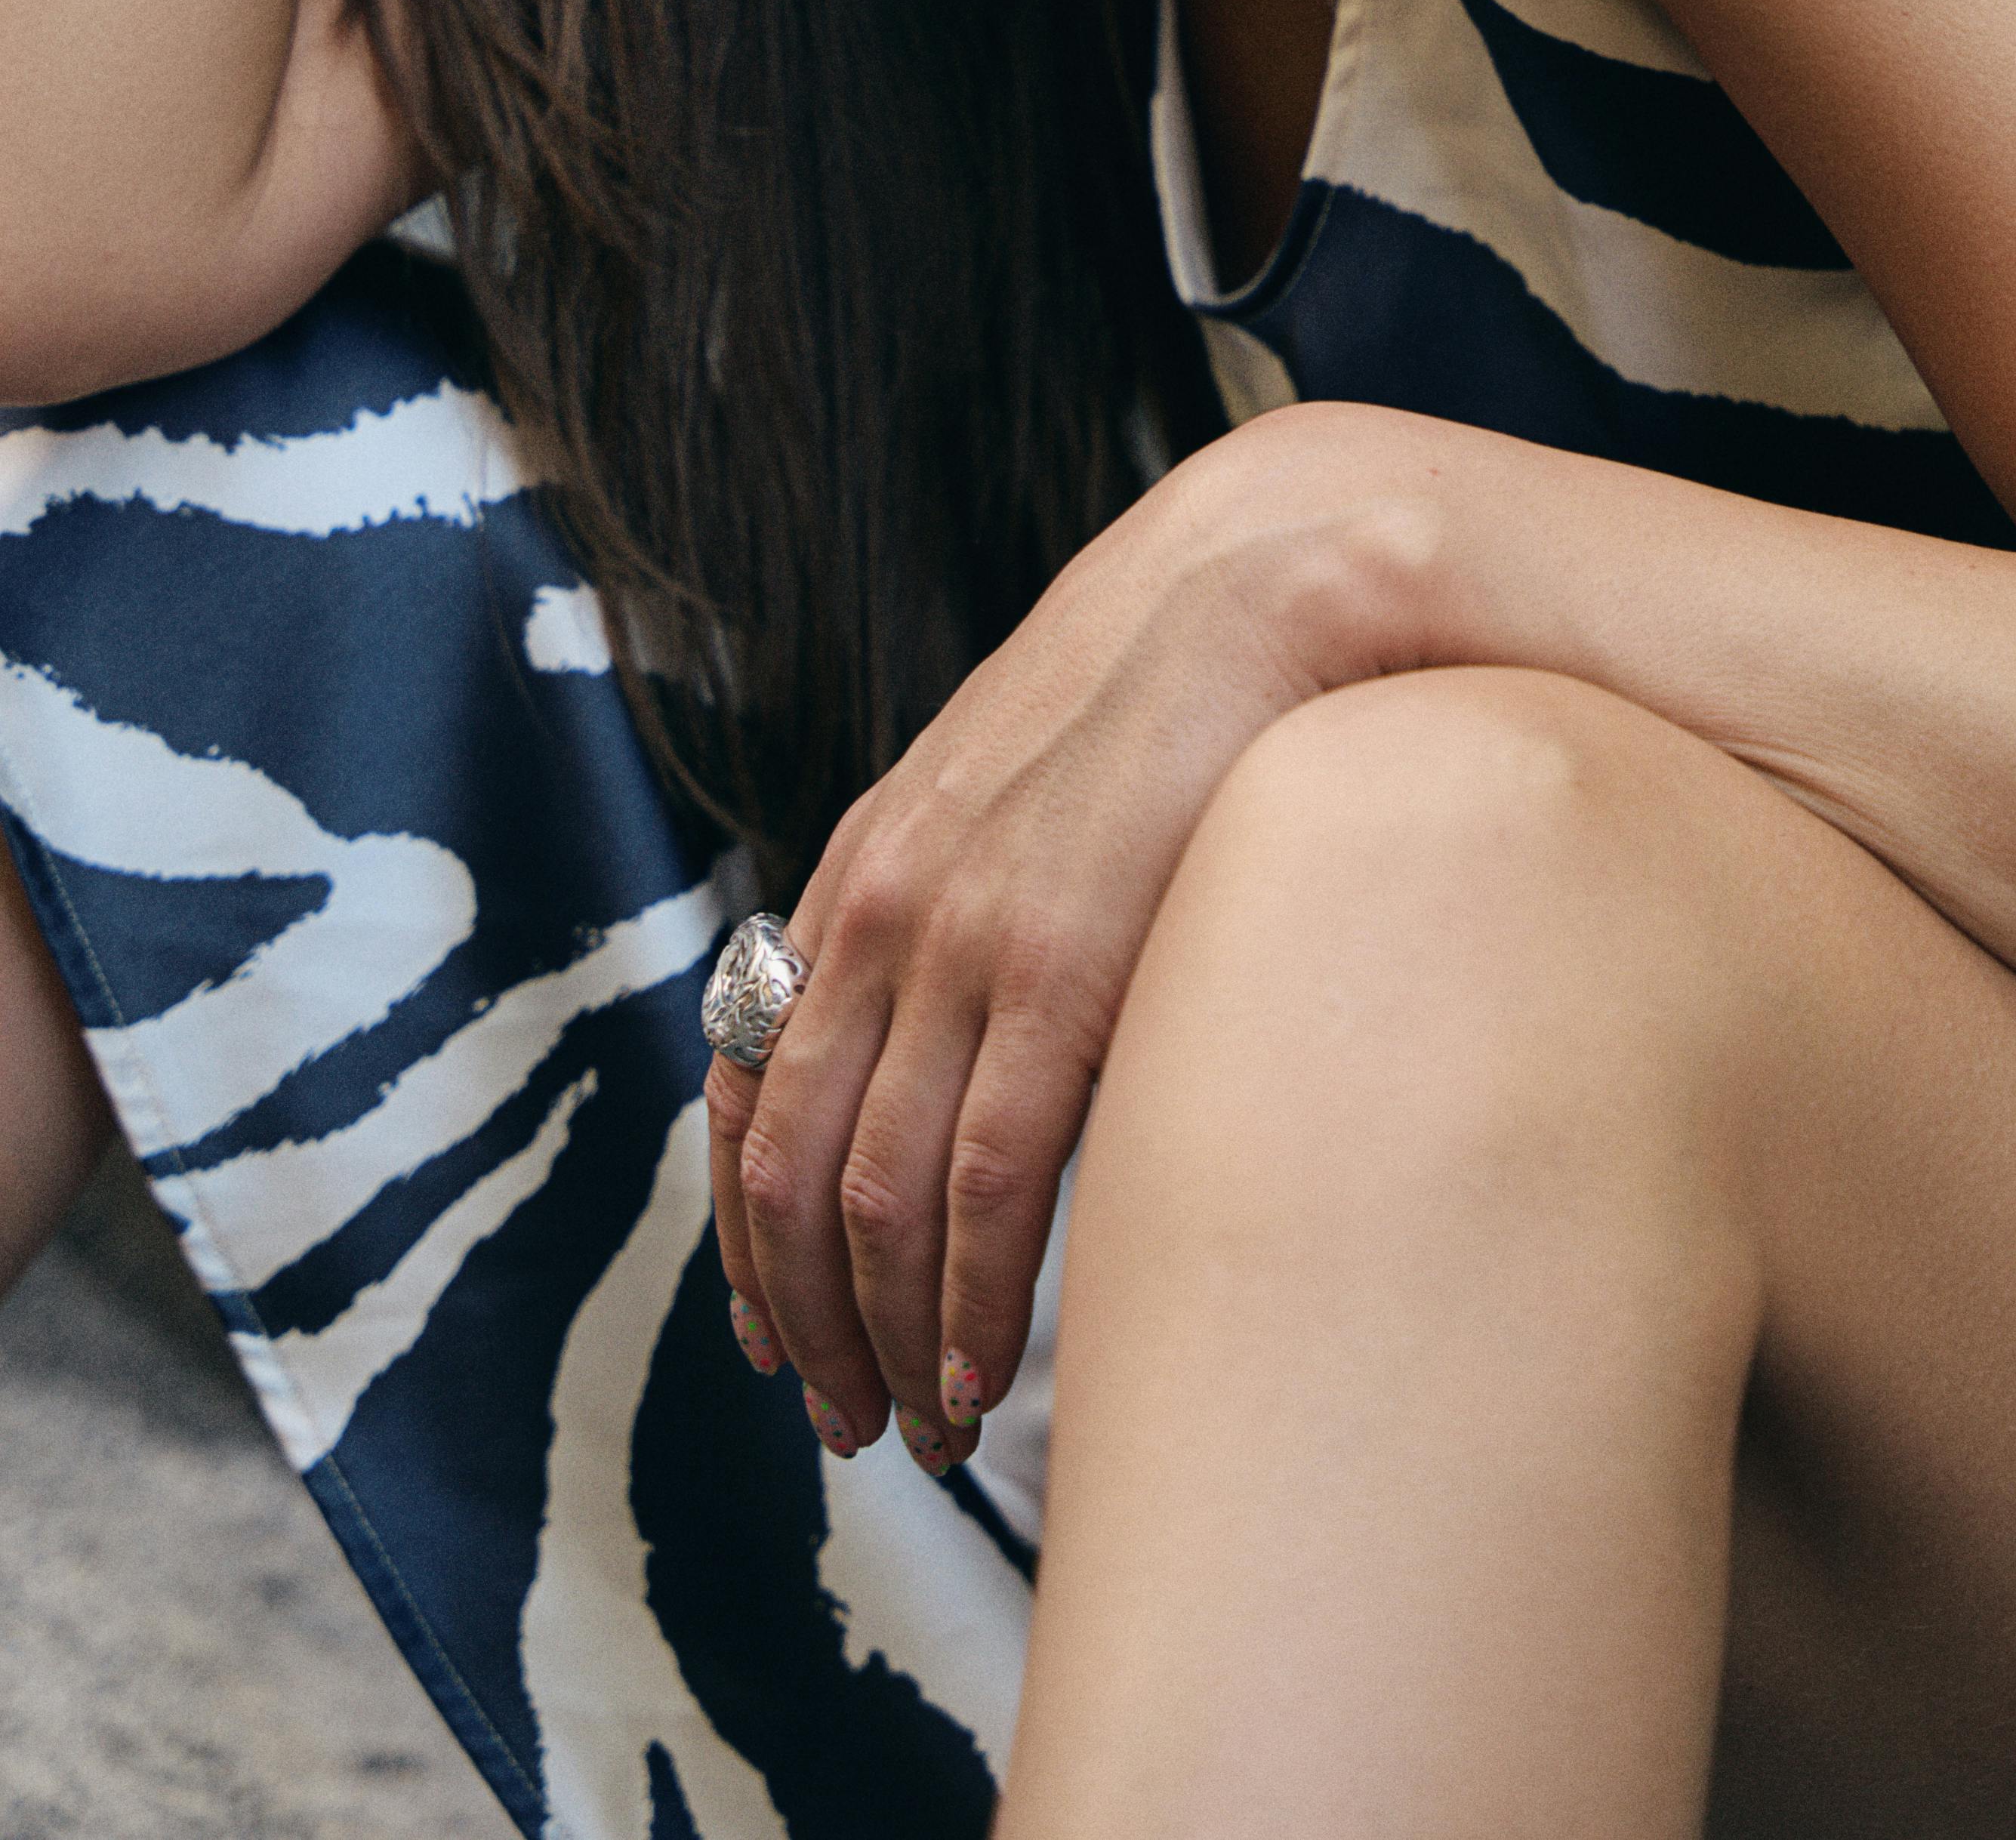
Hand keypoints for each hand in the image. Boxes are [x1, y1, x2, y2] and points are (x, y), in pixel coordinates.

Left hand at [707, 402, 1426, 1475]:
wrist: (1263, 592)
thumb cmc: (1168, 711)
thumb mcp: (1025, 803)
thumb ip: (971, 906)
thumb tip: (961, 1047)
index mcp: (863, 871)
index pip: (748, 1089)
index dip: (748, 1236)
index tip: (776, 1337)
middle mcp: (883, 907)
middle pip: (789, 1169)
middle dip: (806, 1324)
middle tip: (847, 1423)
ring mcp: (963, 937)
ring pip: (873, 1198)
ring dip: (885, 1339)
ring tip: (921, 1428)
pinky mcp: (1058, 968)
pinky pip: (985, 1180)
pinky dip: (971, 1298)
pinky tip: (985, 1373)